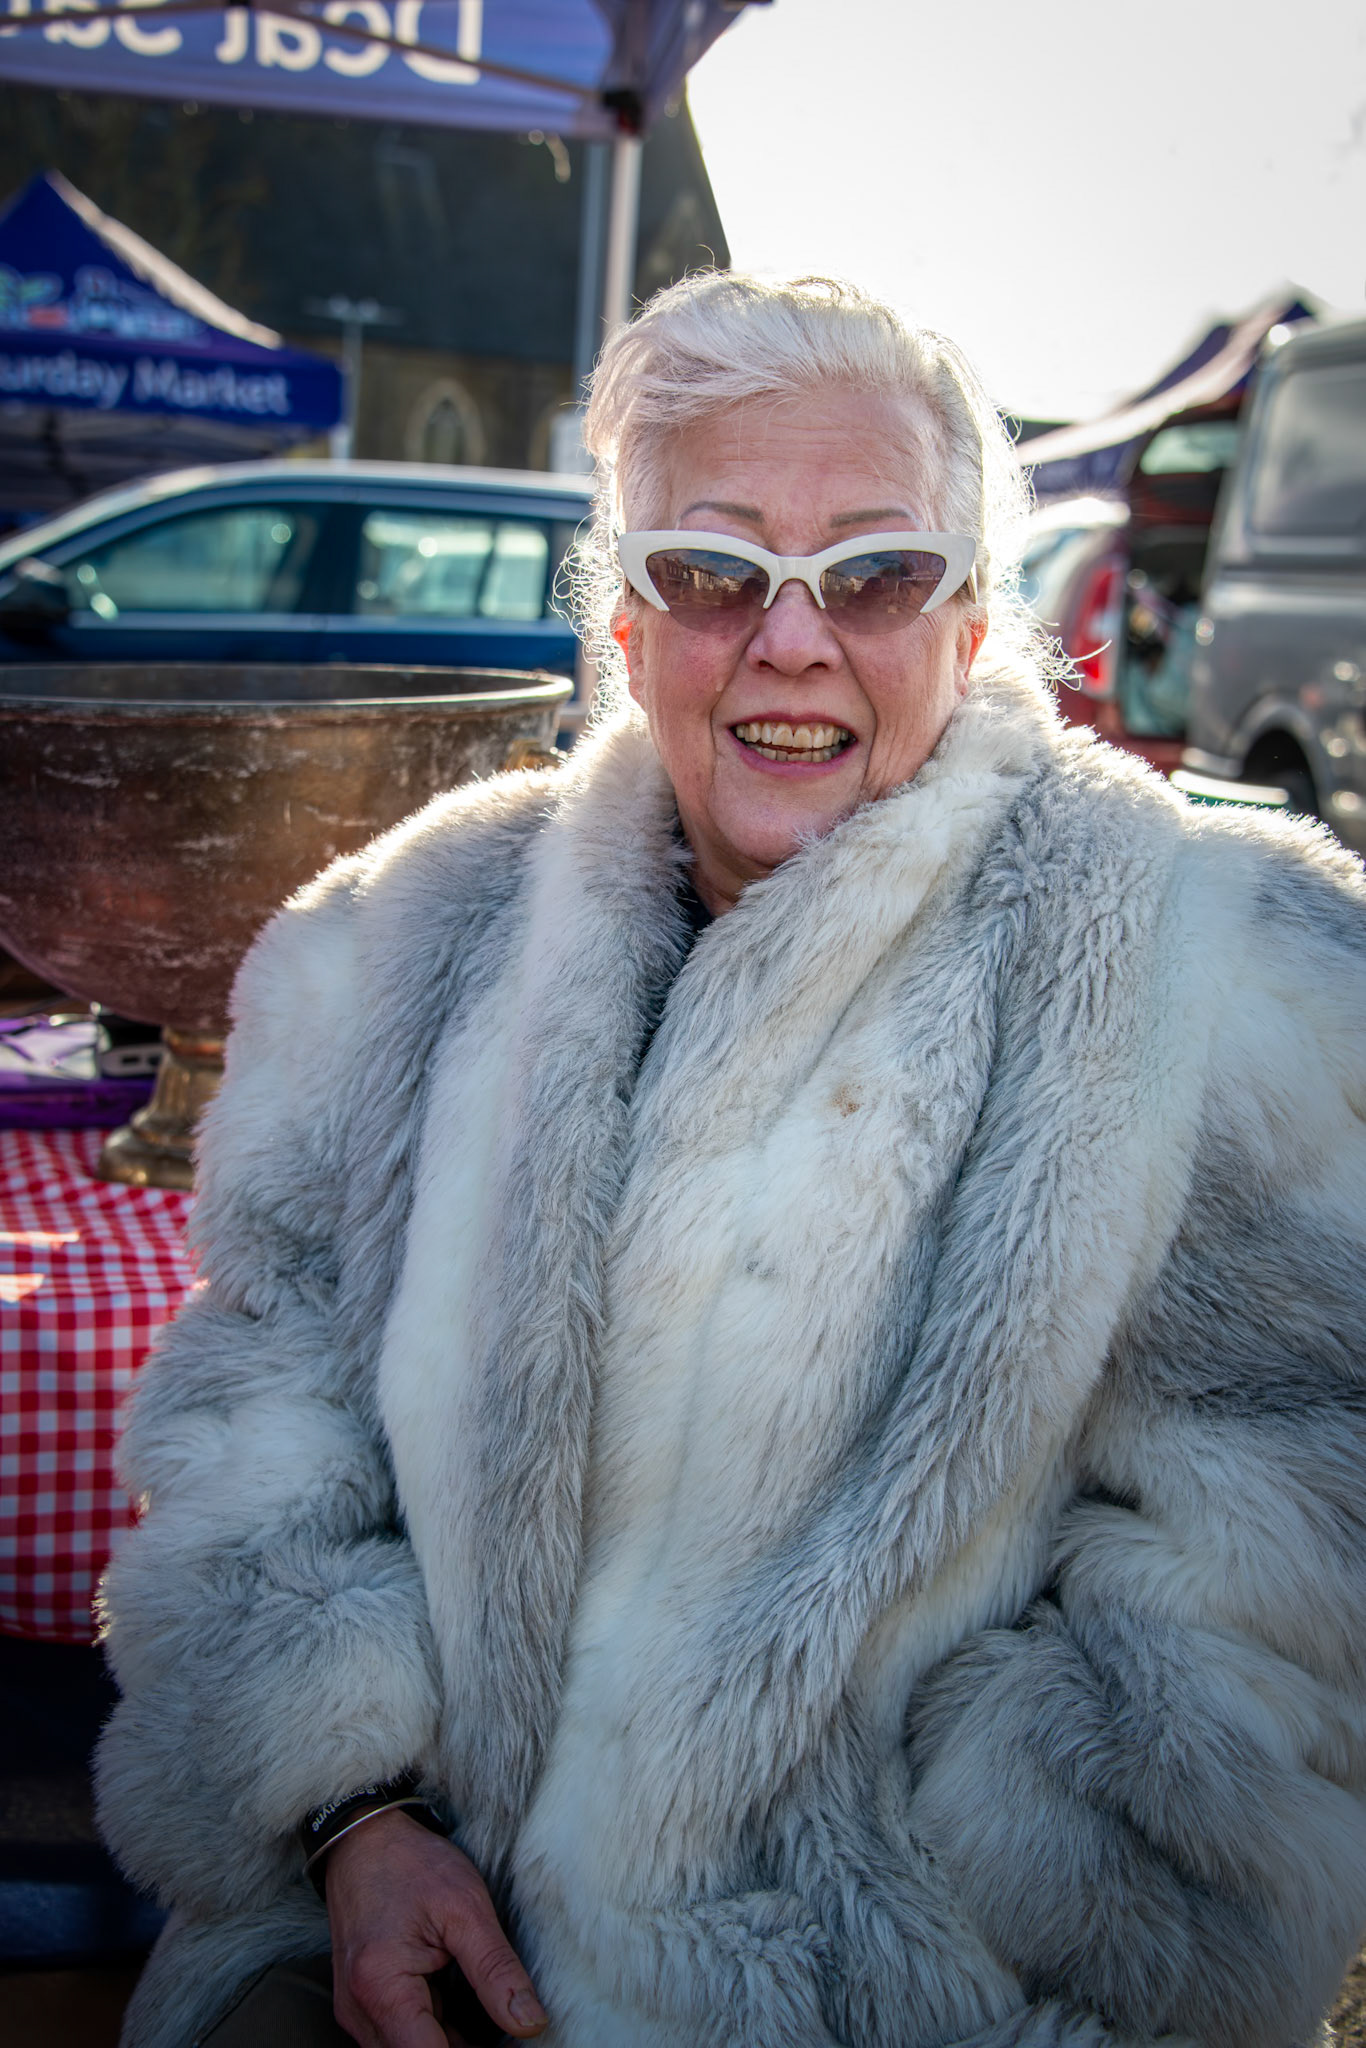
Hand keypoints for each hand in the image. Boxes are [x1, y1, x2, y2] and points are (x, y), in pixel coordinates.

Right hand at [325, 1807, 548, 2047]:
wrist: (363, 1838)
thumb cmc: (410, 1864)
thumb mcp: (466, 1908)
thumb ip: (497, 1970)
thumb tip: (530, 2023)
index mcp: (381, 1988)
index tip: (510, 2046)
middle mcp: (359, 2011)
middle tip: (505, 2034)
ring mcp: (356, 2010)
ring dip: (449, 2043)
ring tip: (487, 2015)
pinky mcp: (363, 2004)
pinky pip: (400, 2036)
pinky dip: (434, 2030)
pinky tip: (462, 2010)